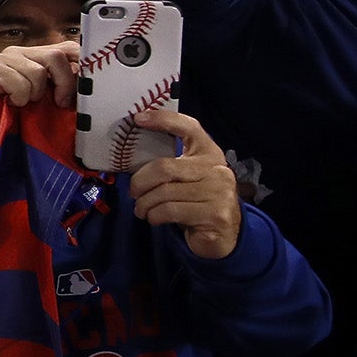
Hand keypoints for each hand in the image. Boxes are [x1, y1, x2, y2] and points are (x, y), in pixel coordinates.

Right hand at [0, 40, 79, 125]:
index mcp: (36, 55)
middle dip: (63, 84)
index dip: (81, 64)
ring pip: (37, 72)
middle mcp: (19, 51)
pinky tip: (11, 103)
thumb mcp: (51, 99)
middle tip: (58, 103)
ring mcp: (3, 58)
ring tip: (24, 103)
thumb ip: (67, 86)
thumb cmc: (19, 115)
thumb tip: (89, 80)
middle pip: (56, 56)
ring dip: (35, 95)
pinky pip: (20, 84)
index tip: (82, 88)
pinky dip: (20, 99)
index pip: (67, 47)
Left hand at [128, 110, 241, 258]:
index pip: (189, 127)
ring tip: (142, 210)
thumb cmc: (196, 203)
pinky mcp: (216, 214)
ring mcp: (219, 192)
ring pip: (164, 193)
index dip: (163, 119)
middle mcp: (218, 169)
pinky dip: (154, 216)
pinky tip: (155, 218)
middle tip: (133, 193)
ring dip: (145, 204)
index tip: (138, 119)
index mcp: (209, 154)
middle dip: (140, 182)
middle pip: (164, 167)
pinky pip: (170, 211)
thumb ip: (170, 166)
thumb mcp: (186, 179)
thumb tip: (133, 157)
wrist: (223, 237)